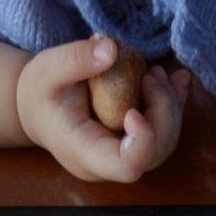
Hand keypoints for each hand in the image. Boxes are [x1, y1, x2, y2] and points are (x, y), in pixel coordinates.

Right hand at [16, 36, 189, 180]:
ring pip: (166, 141)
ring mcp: (125, 154)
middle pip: (155, 152)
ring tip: (157, 73)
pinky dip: (175, 103)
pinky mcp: (136, 142)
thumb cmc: (39, 93)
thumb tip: (112, 49)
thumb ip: (74, 60)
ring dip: (171, 105)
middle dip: (164, 111)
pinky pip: (166, 130)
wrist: (39, 108)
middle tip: (152, 75)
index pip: (126, 166)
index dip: (143, 141)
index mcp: (84, 153)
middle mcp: (109, 163)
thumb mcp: (46, 70)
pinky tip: (176, 79)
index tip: (135, 109)